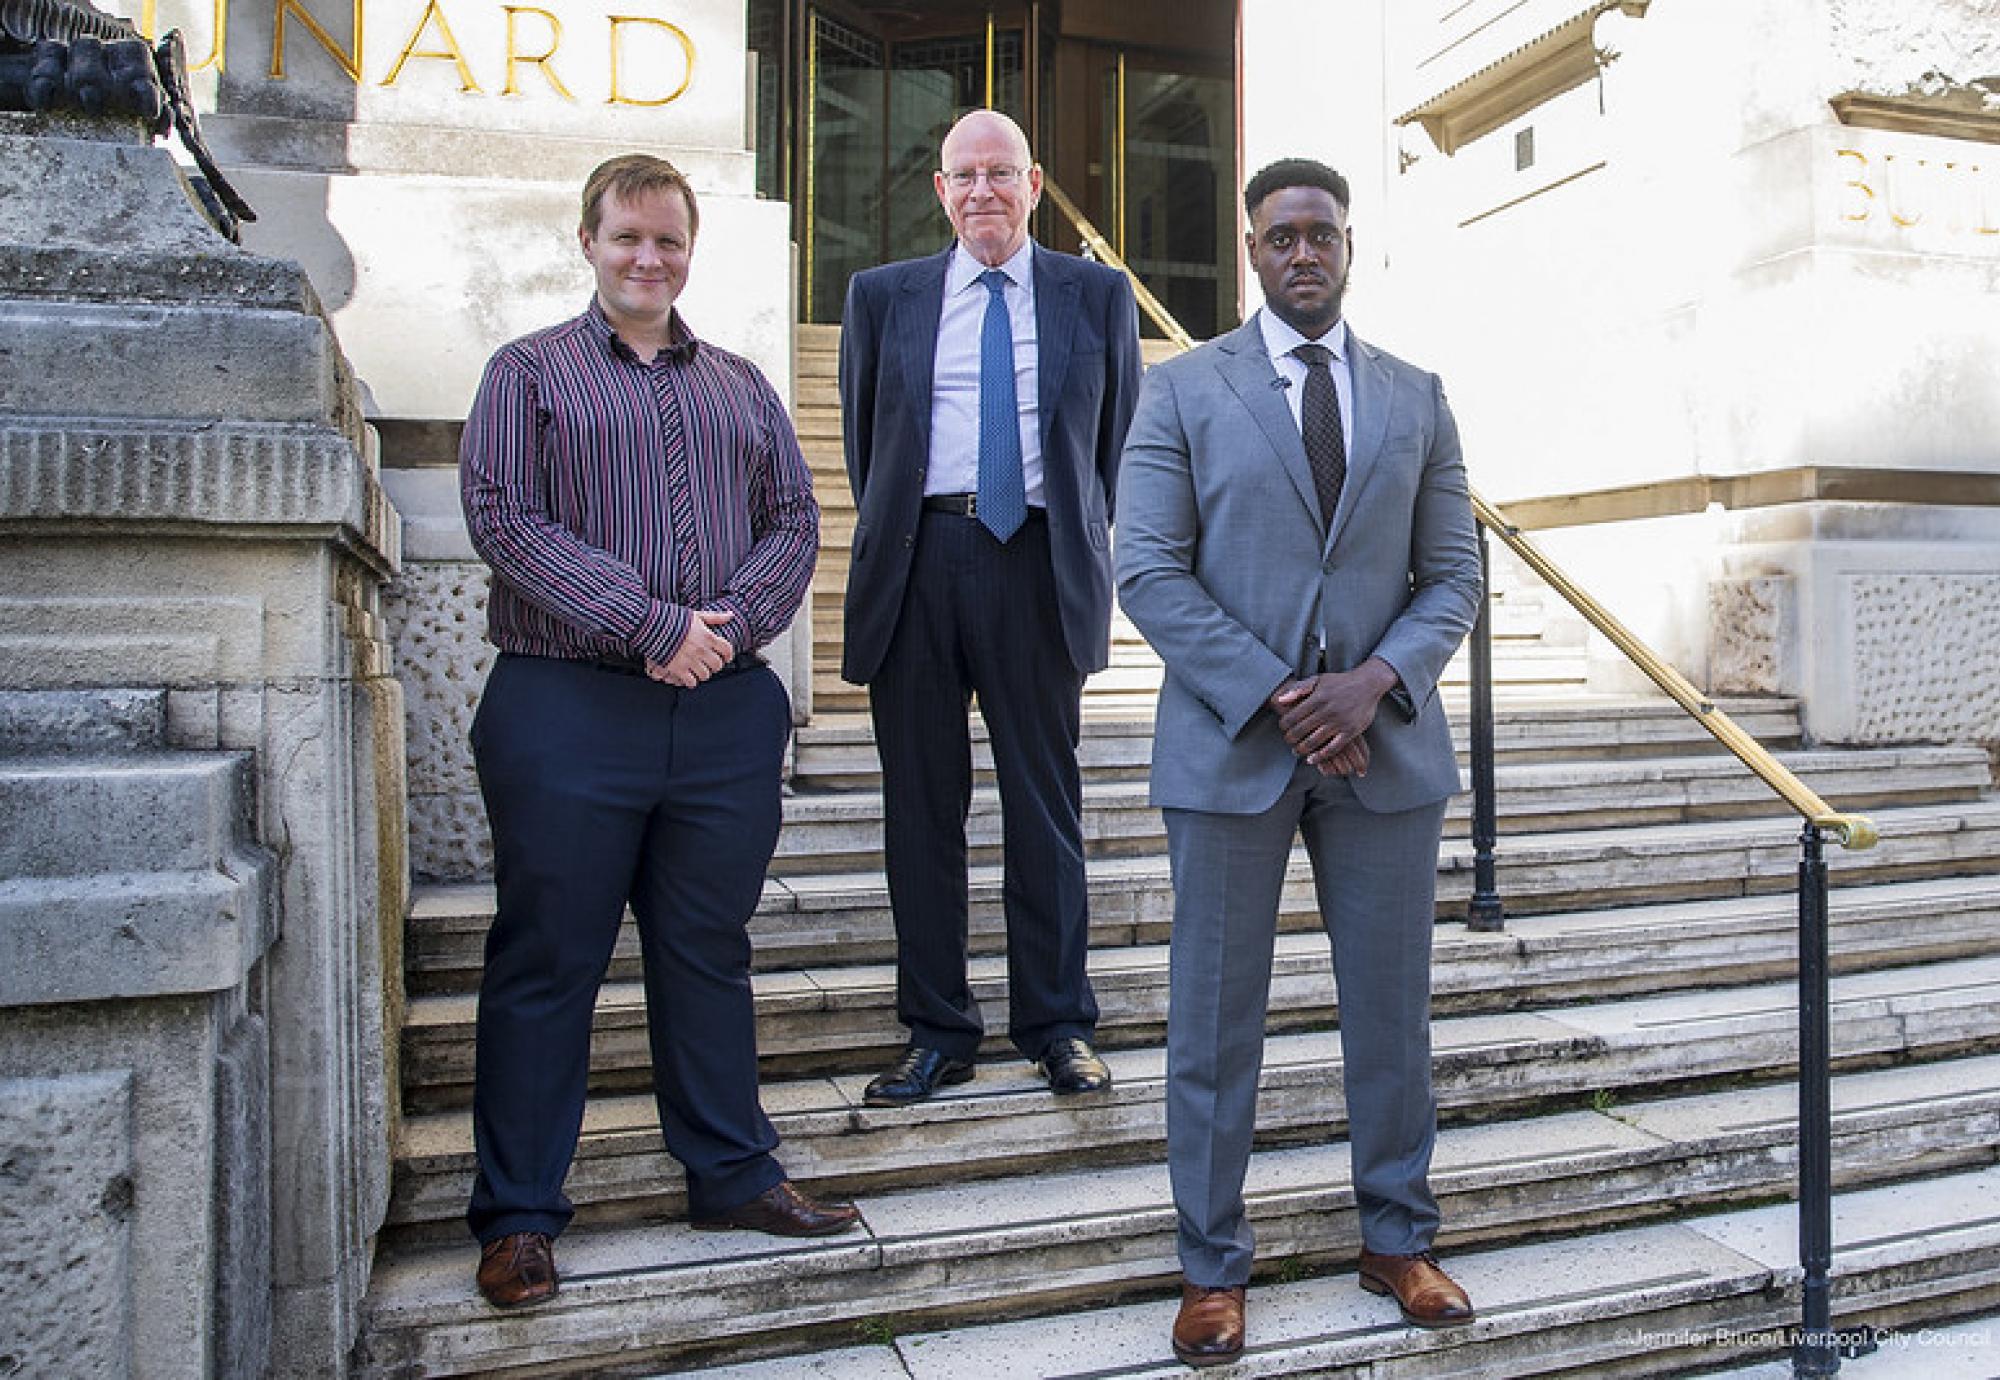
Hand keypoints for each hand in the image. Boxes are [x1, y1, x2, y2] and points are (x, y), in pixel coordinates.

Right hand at [647, 610, 734, 687]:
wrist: (653, 625)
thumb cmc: (675, 619)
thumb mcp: (697, 615)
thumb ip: (715, 617)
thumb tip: (731, 615)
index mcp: (708, 636)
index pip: (727, 649)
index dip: (728, 655)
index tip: (726, 657)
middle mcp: (701, 650)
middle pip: (717, 665)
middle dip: (715, 666)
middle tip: (711, 664)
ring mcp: (690, 660)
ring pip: (705, 675)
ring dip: (703, 673)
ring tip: (699, 670)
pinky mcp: (678, 668)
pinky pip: (691, 682)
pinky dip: (691, 681)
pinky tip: (688, 676)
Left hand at [1268, 657, 1397, 772]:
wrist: (1368, 684)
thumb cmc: (1340, 682)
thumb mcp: (1318, 679)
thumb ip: (1299, 688)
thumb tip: (1280, 701)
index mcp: (1317, 698)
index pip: (1292, 717)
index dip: (1284, 725)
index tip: (1283, 728)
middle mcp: (1327, 711)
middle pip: (1300, 731)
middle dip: (1290, 739)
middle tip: (1288, 741)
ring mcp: (1339, 722)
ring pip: (1314, 741)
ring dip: (1302, 749)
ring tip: (1297, 751)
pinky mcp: (1350, 731)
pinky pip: (1332, 748)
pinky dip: (1320, 756)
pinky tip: (1311, 759)